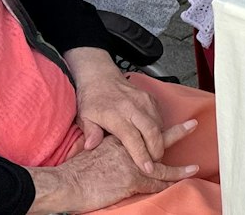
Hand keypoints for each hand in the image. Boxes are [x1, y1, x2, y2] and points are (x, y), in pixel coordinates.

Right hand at [28, 119, 201, 213]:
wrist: (68, 182)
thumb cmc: (75, 171)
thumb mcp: (90, 150)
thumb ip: (99, 143)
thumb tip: (98, 143)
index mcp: (118, 140)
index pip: (142, 133)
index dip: (157, 129)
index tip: (168, 125)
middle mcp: (128, 149)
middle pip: (158, 140)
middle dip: (177, 133)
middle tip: (192, 125)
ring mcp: (132, 165)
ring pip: (161, 167)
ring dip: (178, 170)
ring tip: (193, 168)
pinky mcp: (131, 180)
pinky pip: (154, 184)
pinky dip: (165, 186)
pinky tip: (175, 186)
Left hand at [67, 49, 164, 170]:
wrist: (100, 76)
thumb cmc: (92, 99)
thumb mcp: (84, 116)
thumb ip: (90, 132)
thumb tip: (91, 146)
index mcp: (116, 114)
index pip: (133, 138)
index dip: (141, 155)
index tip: (147, 169)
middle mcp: (133, 106)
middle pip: (152, 132)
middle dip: (157, 151)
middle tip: (155, 165)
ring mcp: (144, 101)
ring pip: (159, 125)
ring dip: (160, 141)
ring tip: (155, 155)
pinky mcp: (150, 98)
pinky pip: (160, 117)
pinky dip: (160, 130)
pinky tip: (154, 139)